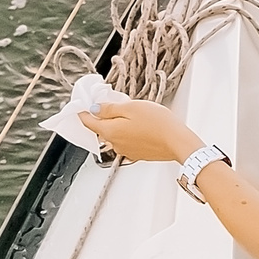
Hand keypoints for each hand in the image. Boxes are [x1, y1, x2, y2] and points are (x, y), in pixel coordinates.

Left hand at [79, 99, 202, 164]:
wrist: (178, 142)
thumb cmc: (158, 124)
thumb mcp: (131, 107)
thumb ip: (110, 108)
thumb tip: (95, 109)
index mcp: (110, 131)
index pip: (88, 122)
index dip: (82, 112)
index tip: (81, 106)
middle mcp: (115, 144)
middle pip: (101, 129)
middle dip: (103, 117)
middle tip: (112, 104)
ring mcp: (126, 150)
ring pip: (115, 135)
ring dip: (118, 125)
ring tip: (133, 114)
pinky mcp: (137, 154)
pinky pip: (127, 141)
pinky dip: (128, 133)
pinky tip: (141, 126)